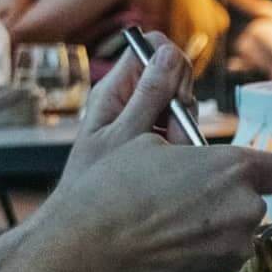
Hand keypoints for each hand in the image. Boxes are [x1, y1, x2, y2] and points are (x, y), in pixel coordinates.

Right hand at [38, 34, 271, 271]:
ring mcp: (233, 252)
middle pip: (256, 204)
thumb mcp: (130, 133)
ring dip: (213, 231)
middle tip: (182, 199)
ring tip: (165, 228)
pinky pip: (218, 264)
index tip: (257, 175)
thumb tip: (165, 52)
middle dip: (228, 201)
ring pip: (236, 236)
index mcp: (234, 170)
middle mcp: (245, 211)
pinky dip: (199, 259)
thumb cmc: (104, 194)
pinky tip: (162, 253)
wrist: (80, 261)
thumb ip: (159, 95)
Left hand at [60, 32, 195, 188]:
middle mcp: (128, 98)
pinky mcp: (154, 136)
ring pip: (181, 104)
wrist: (88, 223)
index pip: (152, 48)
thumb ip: (149, 94)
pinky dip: (182, 143)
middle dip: (182, 101)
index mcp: (114, 89)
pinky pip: (180, 128)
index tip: (177, 92)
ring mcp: (142, 117)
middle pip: (174, 76)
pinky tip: (169, 160)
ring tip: (164, 154)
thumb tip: (168, 52)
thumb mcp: (125, 136)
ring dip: (183, 127)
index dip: (172, 63)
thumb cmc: (94, 183)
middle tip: (169, 131)